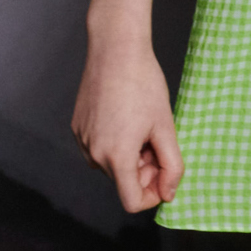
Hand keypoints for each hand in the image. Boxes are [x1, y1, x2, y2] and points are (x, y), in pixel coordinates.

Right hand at [72, 37, 182, 211]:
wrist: (116, 48)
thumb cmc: (143, 83)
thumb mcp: (166, 126)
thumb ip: (172, 166)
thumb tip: (169, 194)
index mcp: (116, 157)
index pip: (132, 202)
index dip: (153, 194)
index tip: (164, 171)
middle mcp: (93, 153)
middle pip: (123, 181)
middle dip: (144, 168)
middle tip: (157, 137)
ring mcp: (82, 140)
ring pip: (111, 164)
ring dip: (130, 155)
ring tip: (141, 123)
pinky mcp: (77, 127)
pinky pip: (99, 148)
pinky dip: (115, 141)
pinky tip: (125, 115)